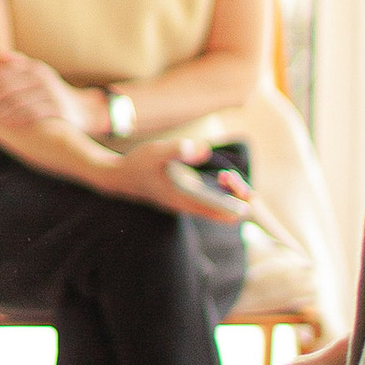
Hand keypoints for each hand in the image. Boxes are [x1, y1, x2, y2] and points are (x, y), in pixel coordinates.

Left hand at [0, 52, 89, 139]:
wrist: (81, 110)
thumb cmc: (52, 92)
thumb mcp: (39, 75)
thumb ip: (18, 64)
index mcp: (37, 70)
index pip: (5, 75)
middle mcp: (44, 80)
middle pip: (9, 88)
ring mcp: (51, 94)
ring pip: (18, 102)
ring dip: (0, 111)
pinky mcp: (57, 109)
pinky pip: (32, 114)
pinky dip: (16, 119)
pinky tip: (5, 124)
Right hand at [104, 133, 246, 222]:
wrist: (121, 177)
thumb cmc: (138, 164)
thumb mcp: (155, 152)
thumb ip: (178, 149)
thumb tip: (204, 149)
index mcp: (183, 199)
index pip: (218, 211)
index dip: (235, 203)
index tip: (242, 189)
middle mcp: (188, 206)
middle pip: (225, 215)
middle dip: (238, 198)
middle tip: (231, 176)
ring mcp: (189, 205)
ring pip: (221, 211)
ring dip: (233, 196)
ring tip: (228, 176)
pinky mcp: (189, 200)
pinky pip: (215, 204)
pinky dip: (225, 194)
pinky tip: (224, 178)